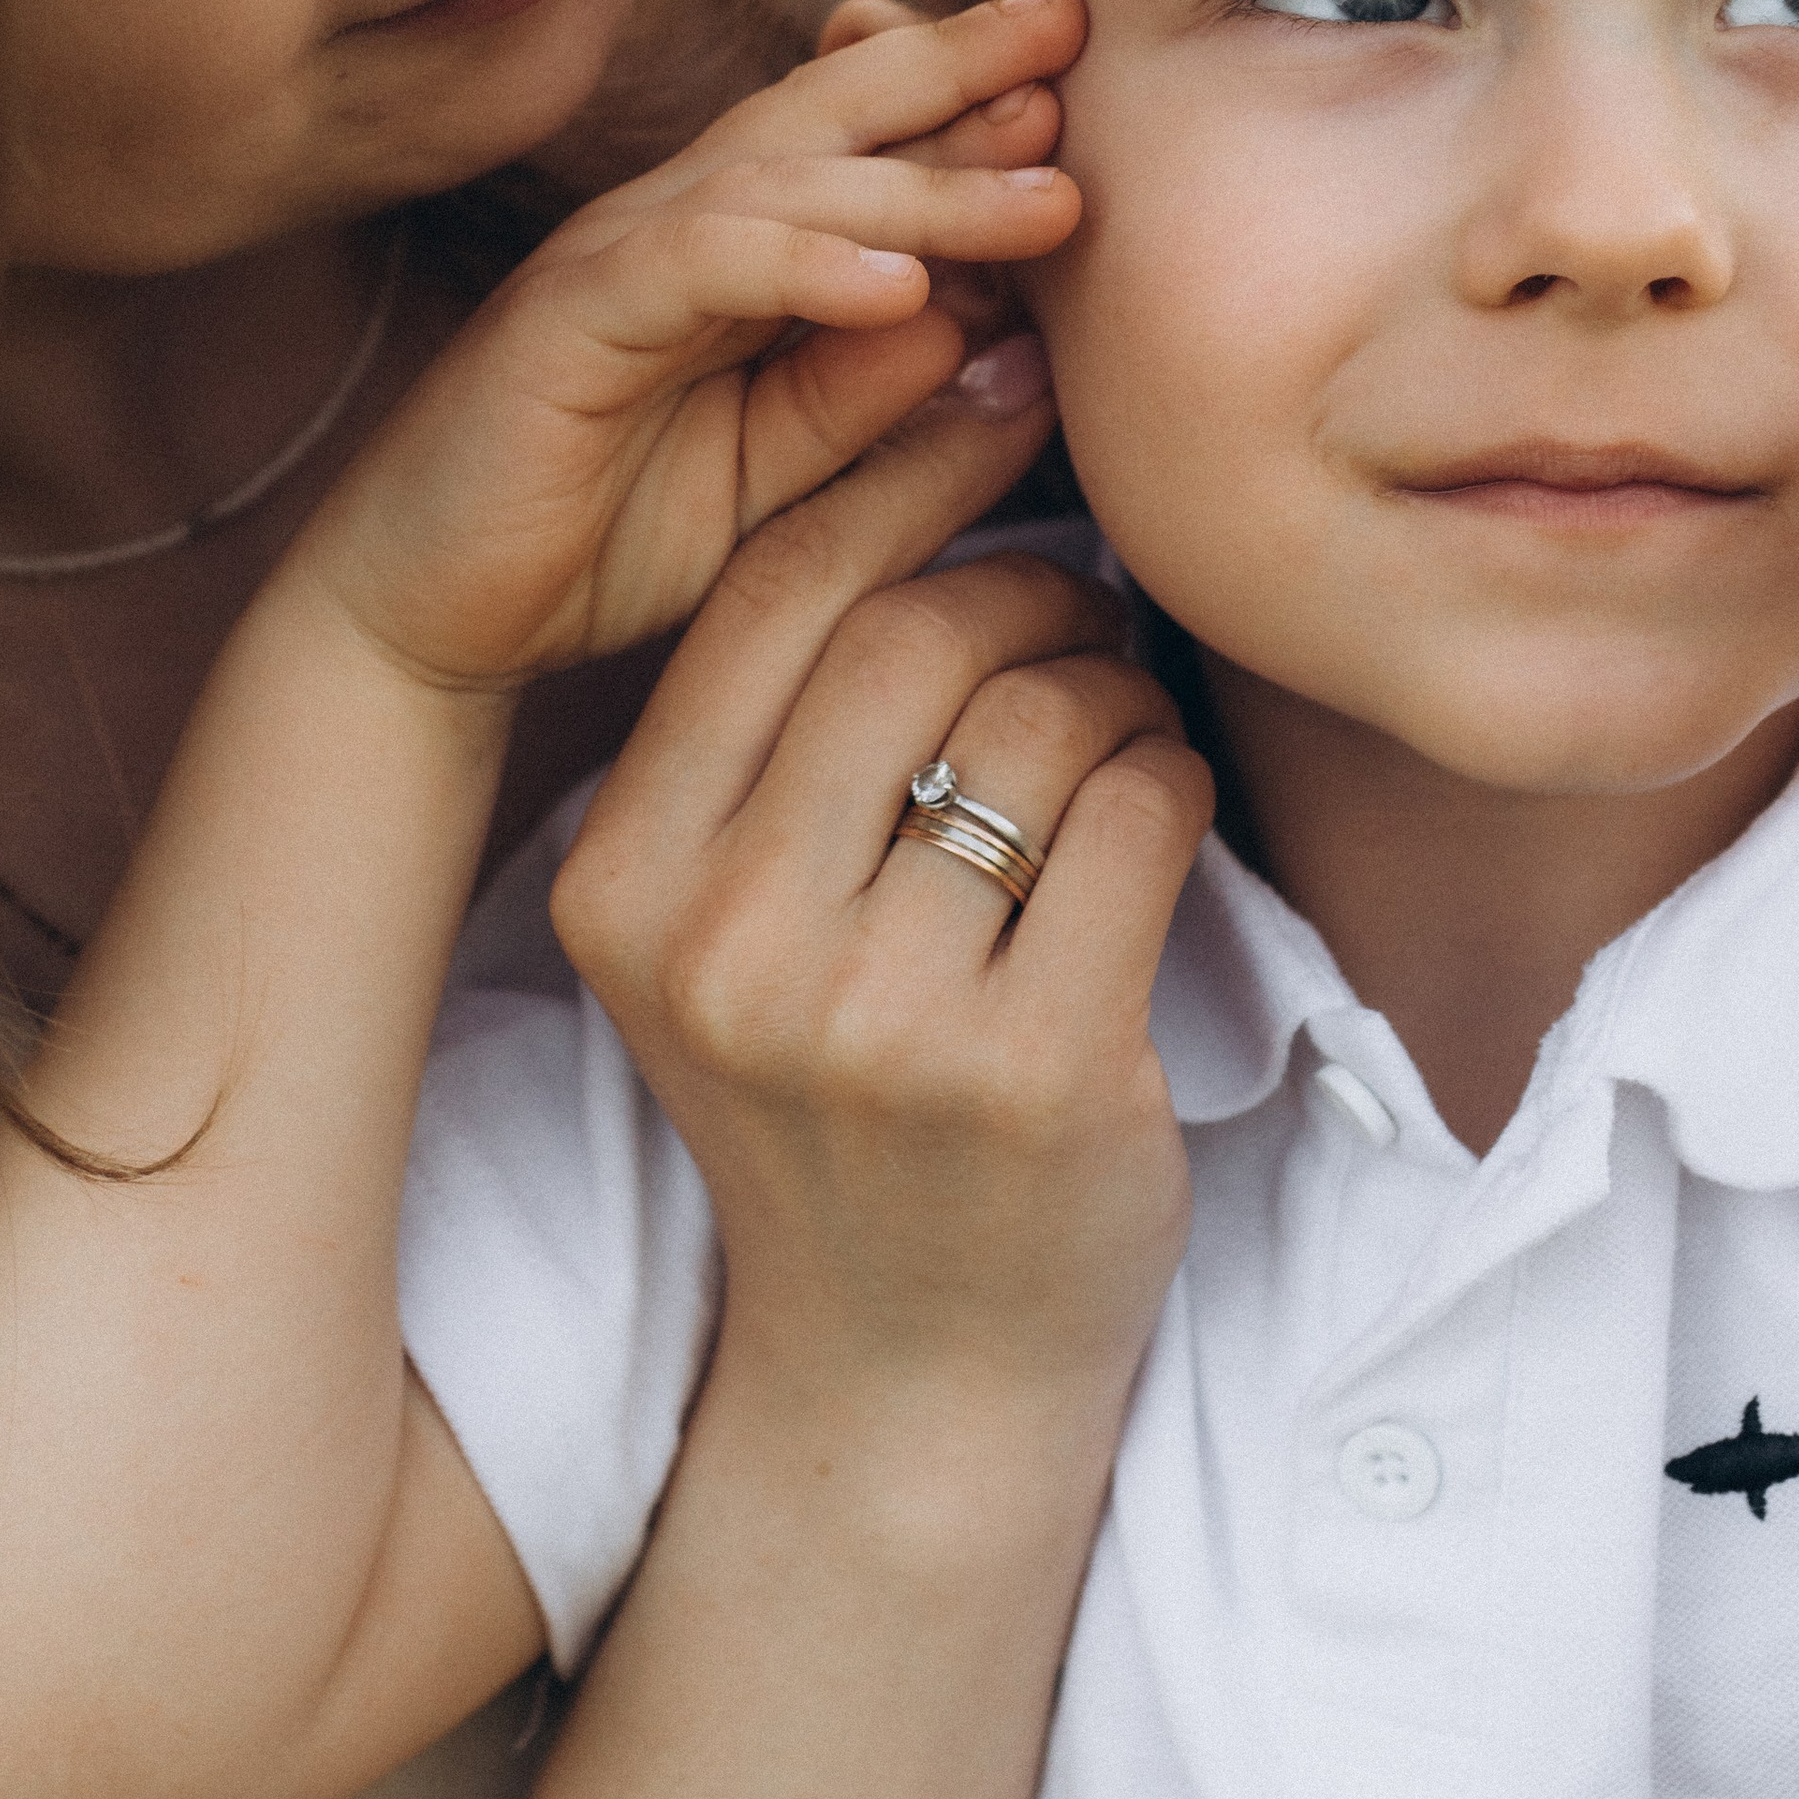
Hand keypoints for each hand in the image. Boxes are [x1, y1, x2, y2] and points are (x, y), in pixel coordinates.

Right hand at [299, 0, 1086, 694]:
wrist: (429, 622)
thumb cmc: (599, 541)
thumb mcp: (782, 480)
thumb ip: (877, 407)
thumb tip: (1015, 340)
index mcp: (736, 247)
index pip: (863, 141)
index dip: (970, 94)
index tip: (1091, 72)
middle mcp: (679, 224)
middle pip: (831, 114)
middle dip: (959, 69)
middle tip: (1078, 36)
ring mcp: (618, 259)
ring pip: (784, 181)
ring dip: (923, 183)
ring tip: (1046, 196)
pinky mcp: (567, 318)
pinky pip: (698, 264)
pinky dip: (802, 265)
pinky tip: (901, 284)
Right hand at [553, 386, 1213, 1423]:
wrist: (903, 1372)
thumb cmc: (835, 1112)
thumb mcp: (727, 936)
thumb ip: (776, 746)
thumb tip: (925, 460)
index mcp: (626, 888)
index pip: (768, 602)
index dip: (895, 482)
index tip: (989, 427)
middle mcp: (725, 950)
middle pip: (911, 636)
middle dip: (1026, 590)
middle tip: (1081, 614)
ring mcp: (876, 1024)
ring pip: (1039, 718)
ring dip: (1113, 688)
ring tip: (1119, 726)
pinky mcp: (1031, 1076)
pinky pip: (1138, 816)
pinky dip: (1172, 779)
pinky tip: (1158, 812)